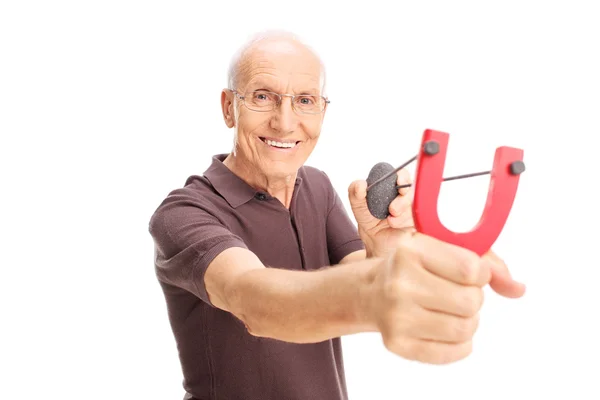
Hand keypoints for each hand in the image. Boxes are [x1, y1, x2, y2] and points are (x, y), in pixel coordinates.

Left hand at [348, 168, 413, 257]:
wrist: (375, 244)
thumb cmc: (370, 223)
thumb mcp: (358, 207)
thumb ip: (355, 194)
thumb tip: (360, 184)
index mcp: (391, 187)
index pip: (402, 175)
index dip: (403, 176)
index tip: (398, 183)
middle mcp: (404, 196)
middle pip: (413, 189)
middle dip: (403, 199)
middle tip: (392, 209)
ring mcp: (413, 208)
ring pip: (414, 204)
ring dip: (401, 213)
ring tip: (390, 221)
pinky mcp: (418, 221)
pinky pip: (416, 217)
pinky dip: (403, 222)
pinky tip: (394, 225)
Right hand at [365, 232, 514, 363]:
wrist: (371, 292)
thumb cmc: (414, 268)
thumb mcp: (442, 249)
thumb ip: (486, 263)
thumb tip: (518, 289)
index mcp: (410, 251)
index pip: (471, 269)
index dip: (480, 273)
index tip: (468, 273)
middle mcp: (399, 283)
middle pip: (471, 301)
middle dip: (473, 297)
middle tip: (456, 292)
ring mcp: (396, 316)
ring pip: (465, 328)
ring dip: (468, 321)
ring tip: (450, 311)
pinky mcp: (398, 344)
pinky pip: (455, 352)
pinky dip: (460, 343)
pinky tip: (445, 328)